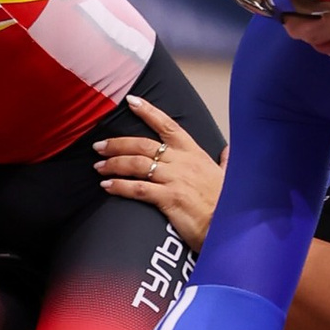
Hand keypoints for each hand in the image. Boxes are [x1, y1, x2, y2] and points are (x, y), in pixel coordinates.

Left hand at [94, 94, 222, 252]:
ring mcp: (175, 179)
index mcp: (195, 154)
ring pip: (137, 164)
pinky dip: (119, 186)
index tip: (131, 101)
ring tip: (99, 167)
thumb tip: (228, 151)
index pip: (168, 125)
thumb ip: (226, 161)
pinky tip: (107, 186)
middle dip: (118, 143)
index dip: (148, 111)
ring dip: (114, 164)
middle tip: (99, 146)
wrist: (230, 227)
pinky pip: (138, 188)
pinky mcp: (169, 199)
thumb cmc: (228, 205)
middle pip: (143, 144)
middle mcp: (183, 162)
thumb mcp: (229, 176)